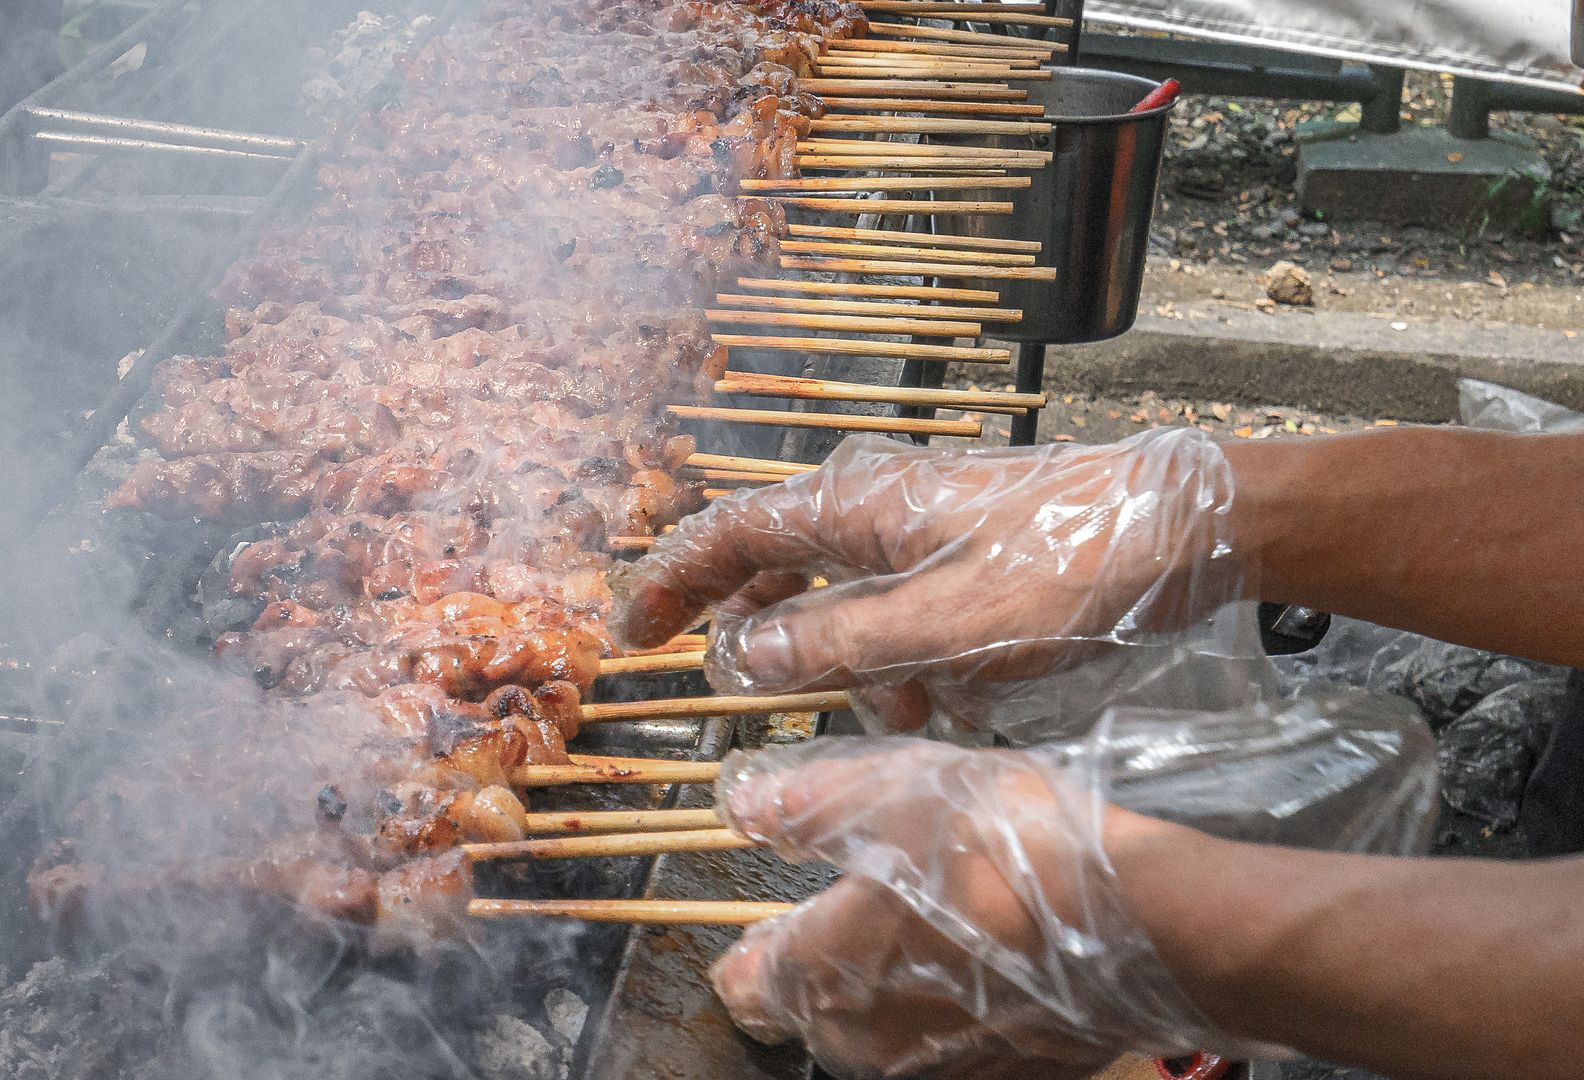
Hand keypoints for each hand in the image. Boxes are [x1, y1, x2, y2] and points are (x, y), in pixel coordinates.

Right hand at [608, 429, 1245, 730]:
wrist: (1190, 528)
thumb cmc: (1069, 564)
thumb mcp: (943, 625)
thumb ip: (836, 643)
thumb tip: (742, 654)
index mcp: (855, 507)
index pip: (729, 534)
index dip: (673, 583)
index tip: (635, 637)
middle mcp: (876, 507)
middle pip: (778, 568)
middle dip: (760, 635)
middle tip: (731, 691)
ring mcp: (922, 528)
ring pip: (846, 601)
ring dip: (853, 664)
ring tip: (897, 714)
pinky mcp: (966, 554)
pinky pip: (904, 611)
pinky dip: (907, 658)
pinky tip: (949, 701)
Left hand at [709, 737, 1215, 1077]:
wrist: (1150, 924)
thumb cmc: (1013, 852)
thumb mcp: (894, 793)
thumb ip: (809, 804)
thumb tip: (746, 804)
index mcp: (823, 974)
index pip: (745, 982)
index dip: (751, 946)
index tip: (768, 915)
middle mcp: (869, 1040)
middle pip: (812, 1013)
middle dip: (824, 966)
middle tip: (862, 905)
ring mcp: (940, 1069)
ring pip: (883, 1035)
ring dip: (894, 987)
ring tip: (933, 921)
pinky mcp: (1009, 1076)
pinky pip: (954, 1046)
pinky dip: (957, 1008)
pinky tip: (991, 956)